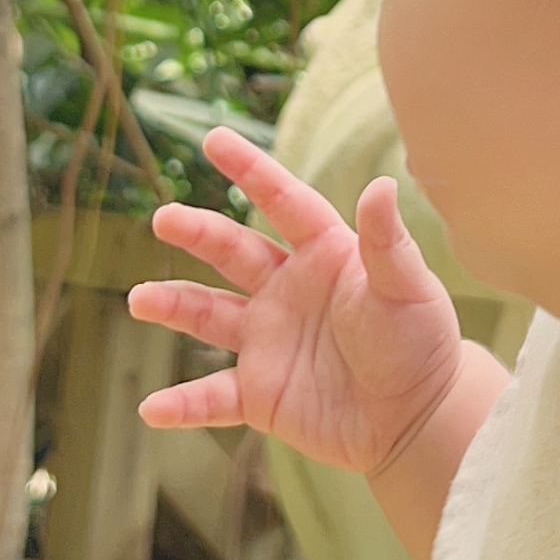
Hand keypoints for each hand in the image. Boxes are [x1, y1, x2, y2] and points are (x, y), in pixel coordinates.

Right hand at [127, 126, 496, 508]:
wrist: (420, 420)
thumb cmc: (421, 344)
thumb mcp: (407, 288)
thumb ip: (387, 241)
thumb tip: (382, 184)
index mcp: (323, 255)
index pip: (282, 202)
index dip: (250, 170)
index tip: (214, 139)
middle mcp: (287, 290)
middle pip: (232, 251)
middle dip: (197, 232)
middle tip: (164, 218)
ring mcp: (269, 341)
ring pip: (209, 315)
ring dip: (173, 305)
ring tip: (139, 299)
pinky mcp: (261, 393)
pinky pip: (212, 397)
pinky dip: (182, 404)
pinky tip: (152, 408)